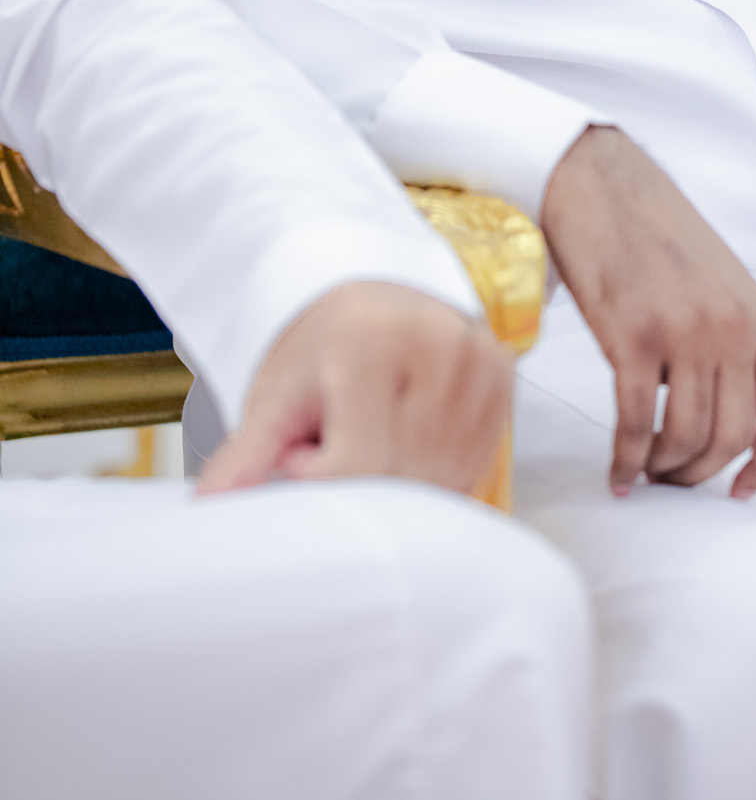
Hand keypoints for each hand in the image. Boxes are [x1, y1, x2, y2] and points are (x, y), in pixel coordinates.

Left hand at [197, 280, 511, 495]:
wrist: (372, 291)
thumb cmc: (320, 344)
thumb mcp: (278, 393)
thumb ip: (248, 454)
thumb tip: (207, 508)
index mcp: (374, 344)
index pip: (355, 467)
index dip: (319, 477)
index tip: (301, 447)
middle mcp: (438, 347)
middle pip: (400, 479)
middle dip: (358, 479)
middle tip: (334, 435)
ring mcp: (479, 363)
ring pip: (440, 480)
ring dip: (398, 478)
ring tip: (370, 428)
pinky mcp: (503, 381)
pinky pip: (471, 465)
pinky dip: (434, 471)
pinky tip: (405, 434)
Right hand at [540, 125, 755, 498]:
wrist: (602, 185)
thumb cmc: (656, 234)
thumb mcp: (721, 285)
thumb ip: (734, 342)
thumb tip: (725, 416)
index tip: (741, 490)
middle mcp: (732, 328)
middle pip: (733, 436)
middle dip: (702, 472)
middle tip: (673, 479)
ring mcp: (683, 331)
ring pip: (686, 436)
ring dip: (665, 468)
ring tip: (646, 470)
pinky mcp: (632, 335)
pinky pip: (635, 422)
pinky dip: (627, 458)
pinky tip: (618, 470)